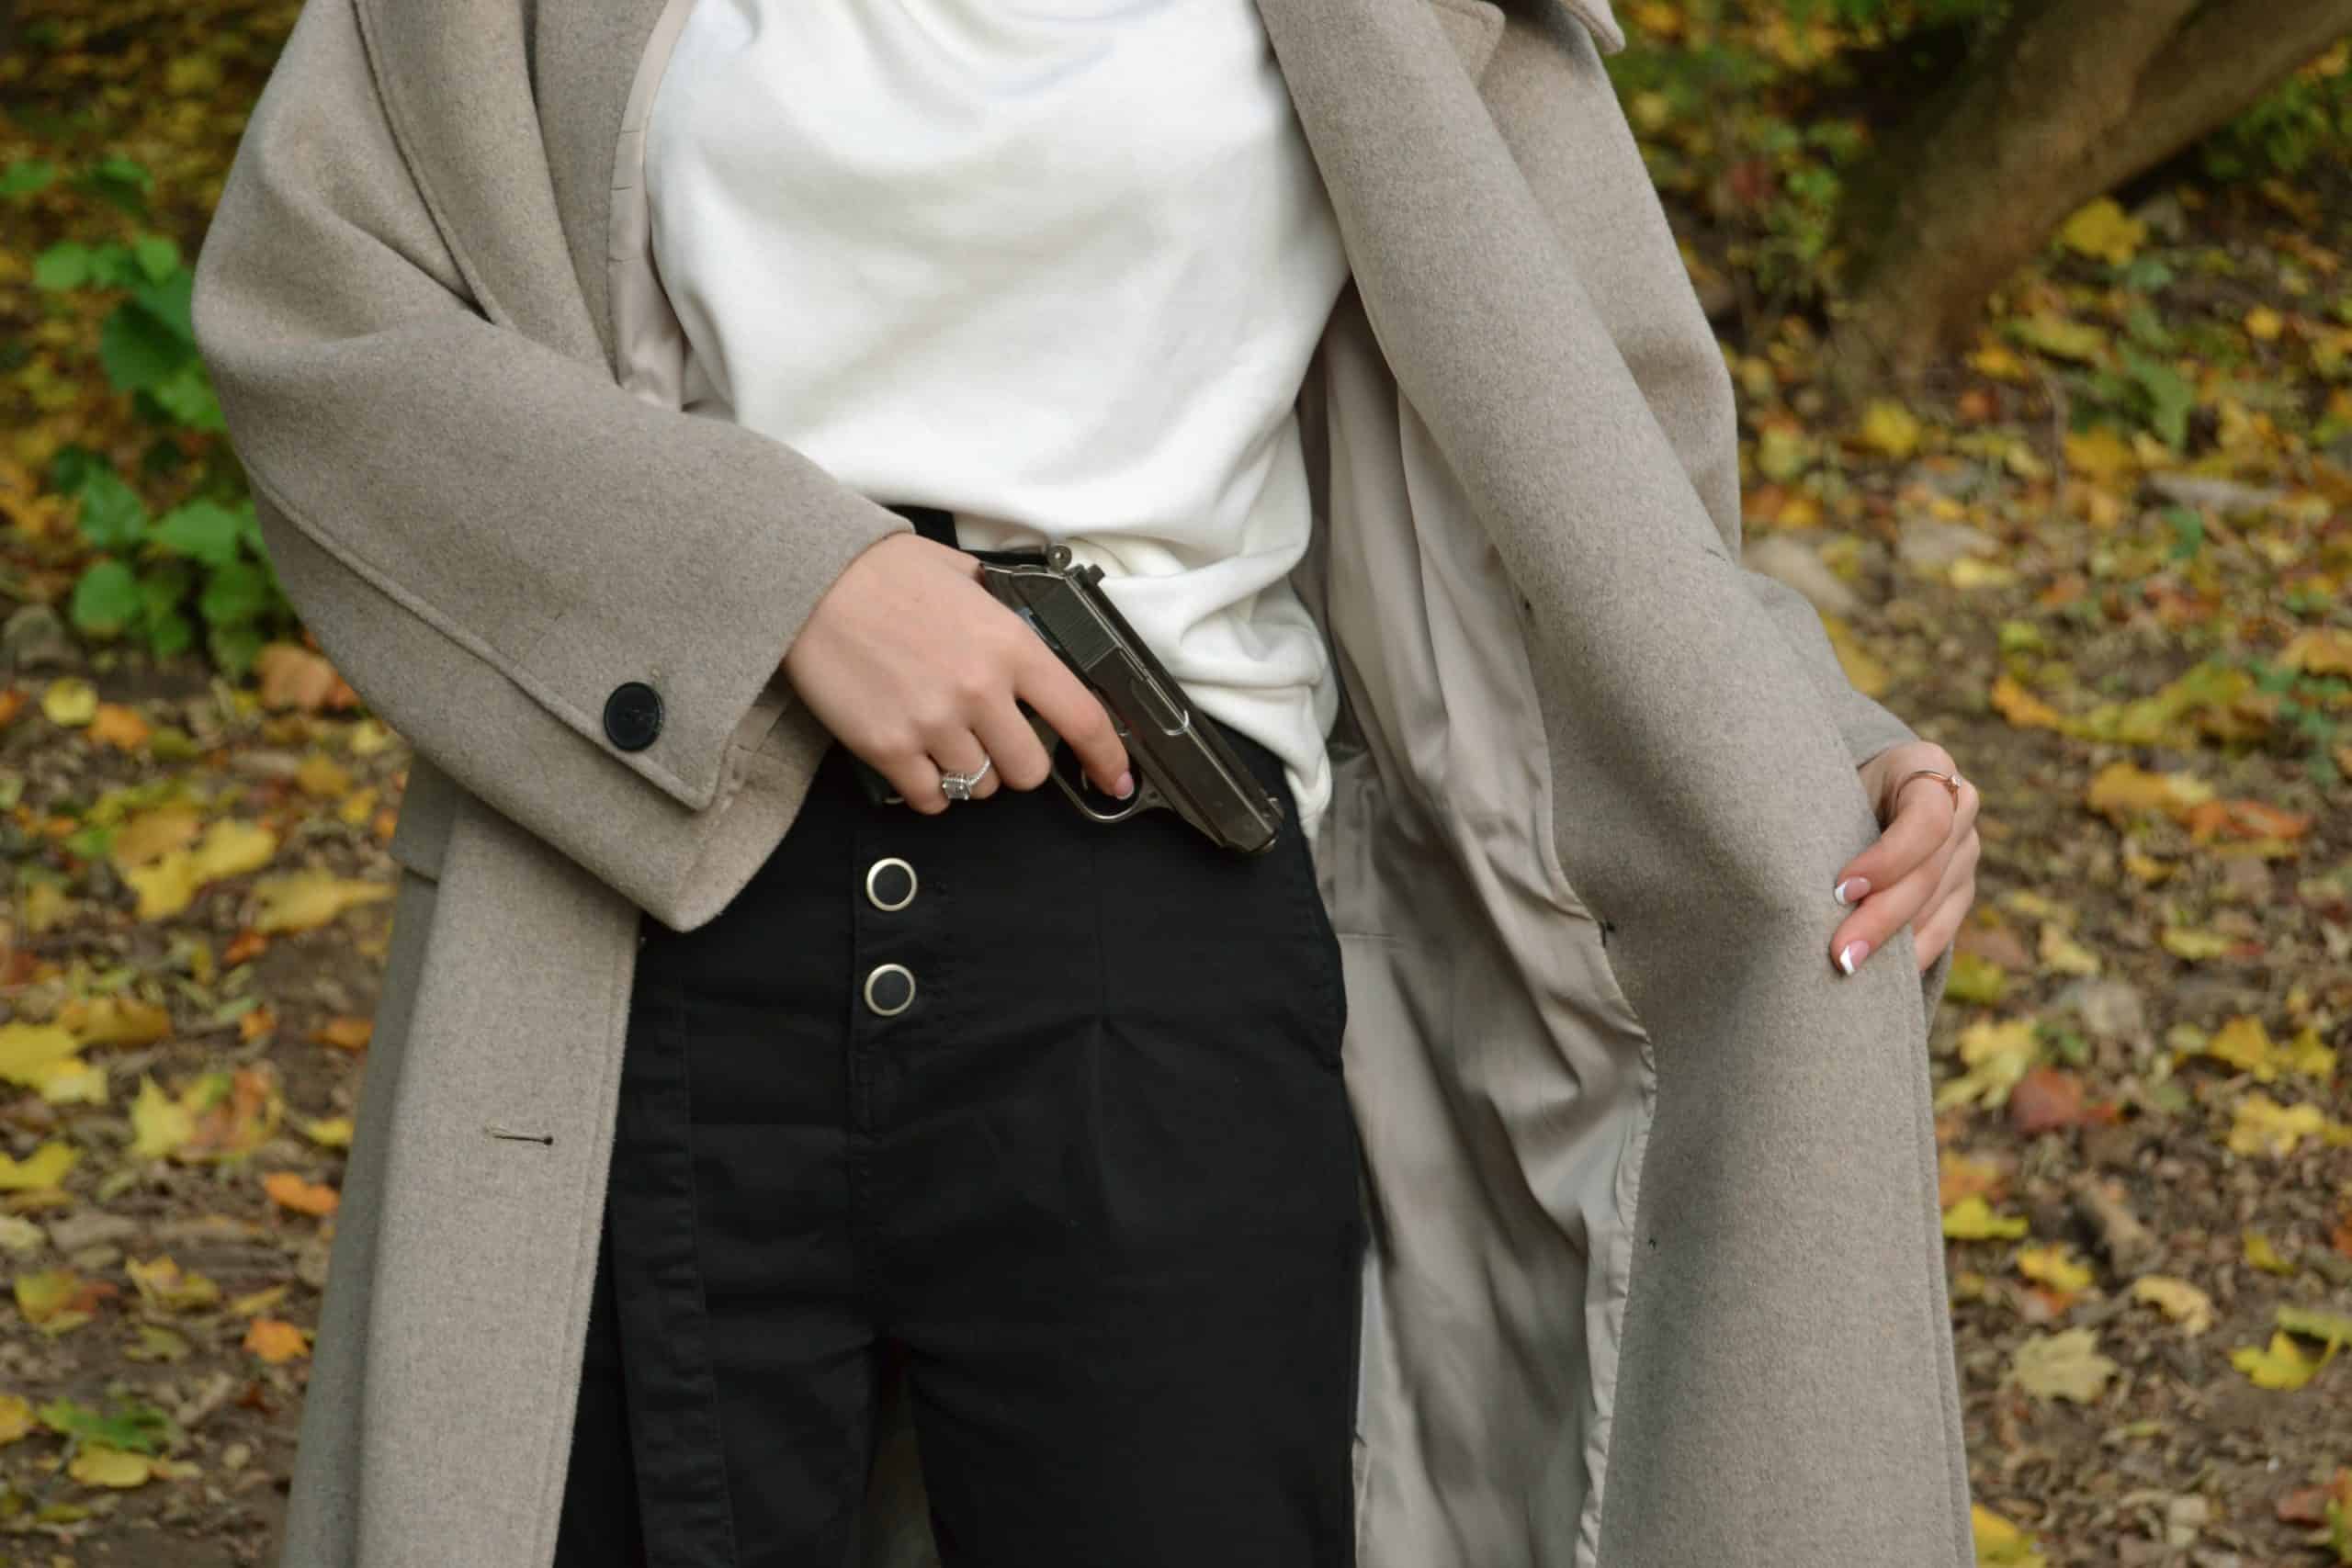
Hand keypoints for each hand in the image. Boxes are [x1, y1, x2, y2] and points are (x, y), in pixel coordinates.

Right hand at [782, 532, 1132, 813]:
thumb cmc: (882, 571)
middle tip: (994, 743)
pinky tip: (917, 760)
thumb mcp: (965, 577)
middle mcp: (980, 690)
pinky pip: (930, 798)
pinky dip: (929, 789)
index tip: (1116, 778)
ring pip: (978, 786)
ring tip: (943, 739)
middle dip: (1017, 763)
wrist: (811, 579)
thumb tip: (1024, 639)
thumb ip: (1003, 615)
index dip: (1107, 757)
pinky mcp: (889, 747)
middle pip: (1029, 770)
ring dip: (968, 773)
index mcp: (1010, 645)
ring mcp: (934, 723)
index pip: (1082, 717)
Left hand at [1829, 741, 1979, 975]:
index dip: (1888, 860)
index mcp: (1924, 764)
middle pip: (1930, 871)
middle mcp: (1958, 804)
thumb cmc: (1826, 781)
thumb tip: (1787, 871)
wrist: (1848, 785)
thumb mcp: (1825, 781)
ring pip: (1940, 904)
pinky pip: (1946, 927)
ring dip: (1896, 943)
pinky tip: (1883, 977)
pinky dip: (1914, 954)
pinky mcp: (1961, 885)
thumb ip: (1822, 811)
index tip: (1840, 889)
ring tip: (1850, 967)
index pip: (1926, 820)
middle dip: (1882, 916)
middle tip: (1840, 953)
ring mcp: (1966, 847)